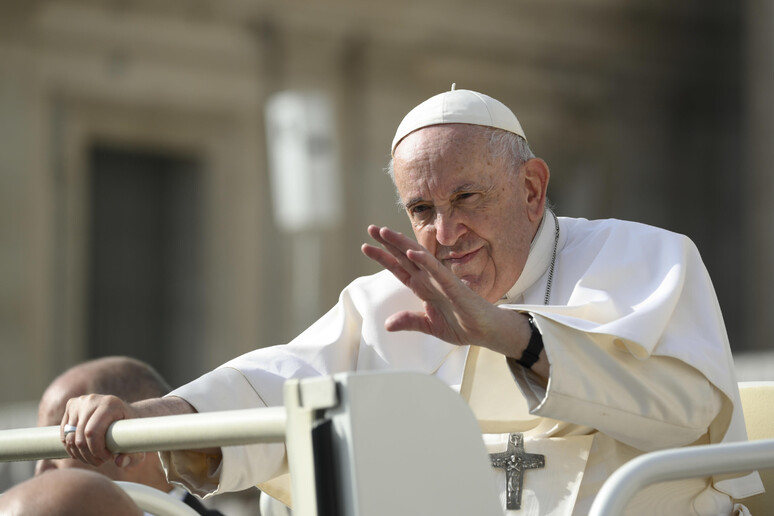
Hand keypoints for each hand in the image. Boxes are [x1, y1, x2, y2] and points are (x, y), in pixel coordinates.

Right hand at [61, 394, 140, 467]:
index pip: (92, 432)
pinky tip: (84, 450)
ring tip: (93, 457)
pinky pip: (64, 434)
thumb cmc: (131, 431)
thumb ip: (133, 456)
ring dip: (79, 454)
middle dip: (89, 455)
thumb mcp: (137, 443)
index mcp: (111, 404)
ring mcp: (80, 401)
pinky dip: (71, 447)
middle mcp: (93, 400)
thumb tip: (119, 462)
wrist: (125, 414)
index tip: (107, 458)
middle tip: (100, 461)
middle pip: (79, 437)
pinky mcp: (71, 405)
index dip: (96, 450)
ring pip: (69, 437)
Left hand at [361, 224, 529, 354]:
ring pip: (418, 257)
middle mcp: (429, 279)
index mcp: (422, 287)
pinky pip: (437, 270)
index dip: (383, 257)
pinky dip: (424, 260)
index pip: (399, 268)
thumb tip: (387, 324)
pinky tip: (412, 251)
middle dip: (387, 242)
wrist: (484, 331)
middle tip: (371, 228)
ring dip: (402, 244)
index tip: (366, 246)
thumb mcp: (428, 325)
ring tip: (386, 232)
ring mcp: (440, 280)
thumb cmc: (461, 325)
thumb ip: (409, 321)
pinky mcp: (452, 285)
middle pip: (404, 256)